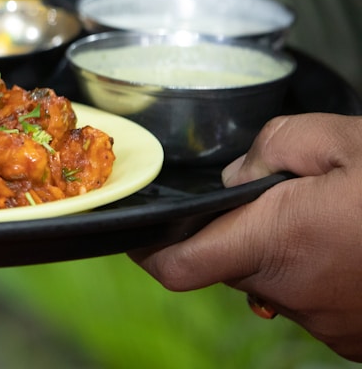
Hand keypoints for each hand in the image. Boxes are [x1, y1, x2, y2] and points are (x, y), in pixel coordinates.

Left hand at [129, 112, 361, 361]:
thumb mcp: (338, 137)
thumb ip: (272, 147)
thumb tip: (240, 177)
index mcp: (275, 241)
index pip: (178, 266)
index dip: (148, 251)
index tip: (137, 235)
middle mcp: (293, 290)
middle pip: (230, 266)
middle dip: (237, 233)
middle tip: (277, 197)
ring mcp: (329, 323)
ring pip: (277, 284)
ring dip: (287, 253)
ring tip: (336, 217)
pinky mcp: (359, 339)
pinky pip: (319, 302)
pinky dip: (323, 274)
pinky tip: (357, 245)